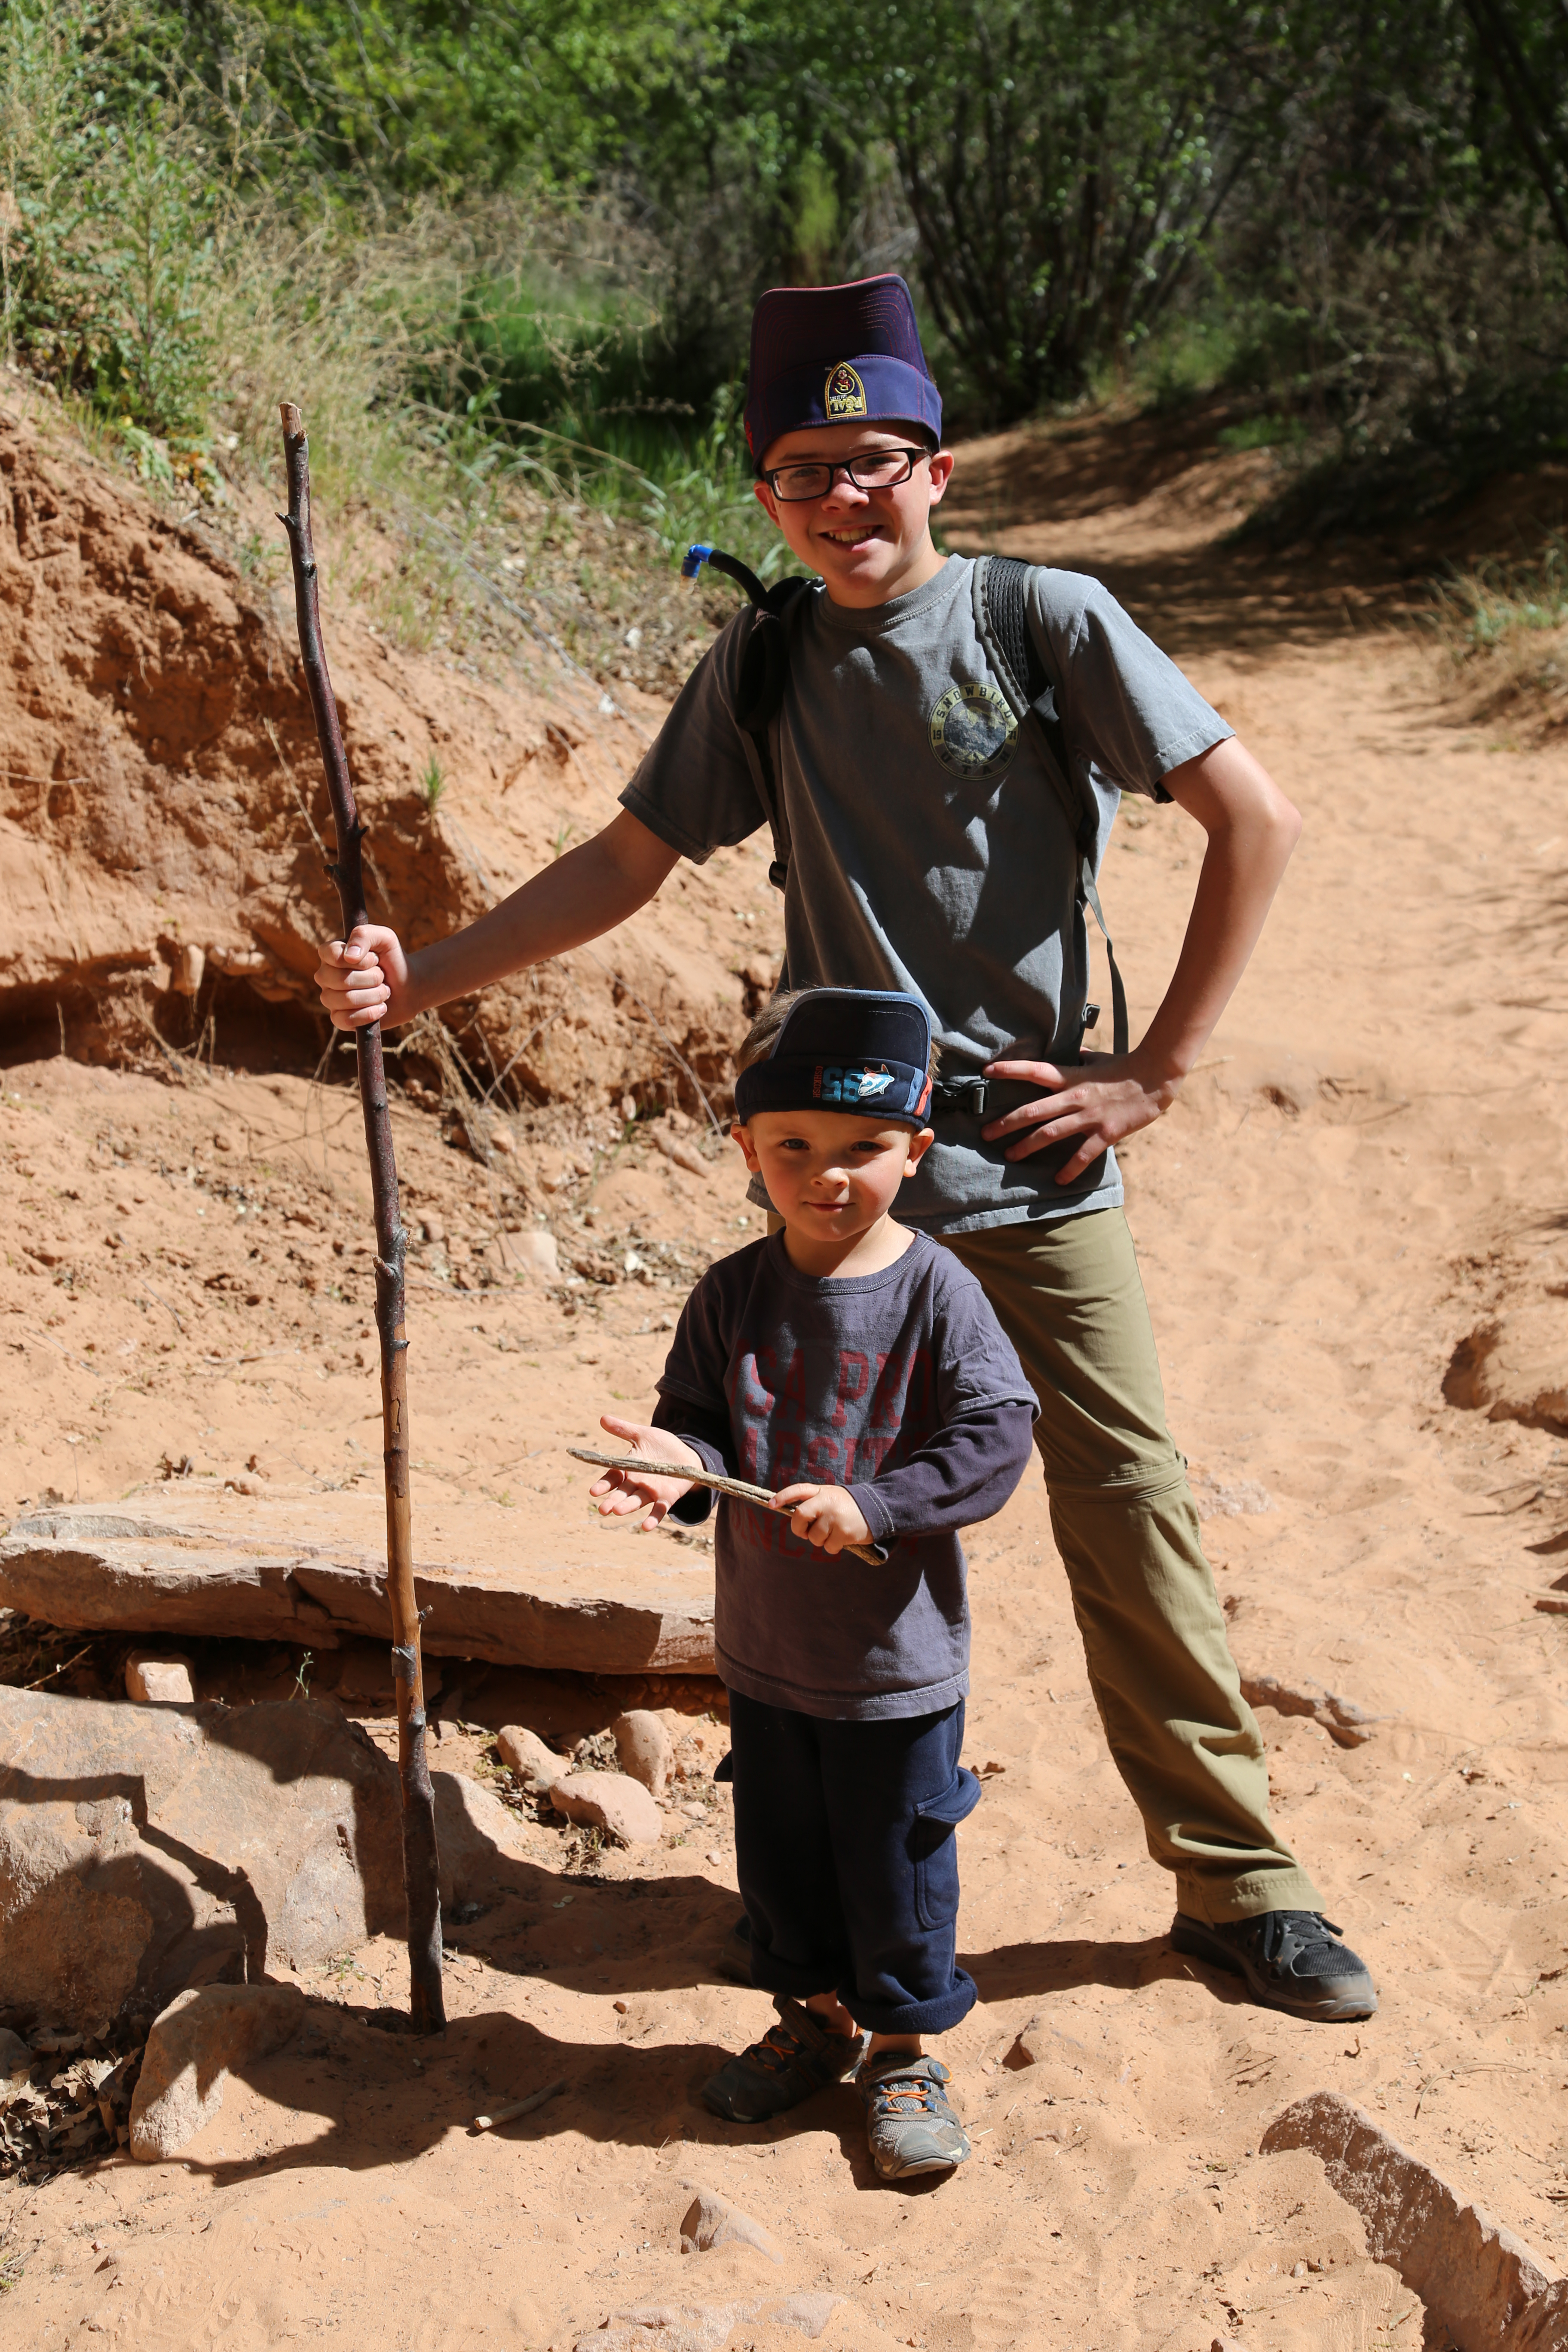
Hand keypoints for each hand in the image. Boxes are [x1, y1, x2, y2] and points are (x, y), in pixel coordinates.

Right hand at [314, 924, 411, 1030]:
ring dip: (375, 995)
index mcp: (330, 954)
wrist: (408, 987)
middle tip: (382, 977)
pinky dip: (369, 1014)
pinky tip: (381, 1008)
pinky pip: (346, 1020)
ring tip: (384, 991)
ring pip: (346, 1000)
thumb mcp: (384, 938)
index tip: (375, 959)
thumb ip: (364, 935)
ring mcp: (330, 998)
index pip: (333, 955)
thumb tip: (349, 956)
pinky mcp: (338, 1019)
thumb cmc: (392, 959)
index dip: (360, 960)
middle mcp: (325, 976)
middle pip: (342, 979)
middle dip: (372, 978)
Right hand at [587, 1414, 699, 1531]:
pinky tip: (646, 1527)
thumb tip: (602, 1418)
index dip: (603, 1485)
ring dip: (627, 1507)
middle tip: (602, 1509)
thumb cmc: (661, 1445)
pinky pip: (659, 1510)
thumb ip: (623, 1429)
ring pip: (637, 1501)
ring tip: (617, 1512)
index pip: (612, 1478)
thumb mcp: (643, 1434)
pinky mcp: (667, 1498)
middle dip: (612, 1501)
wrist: (686, 1454)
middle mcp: (637, 1483)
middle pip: (622, 1493)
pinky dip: (652, 1518)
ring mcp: (651, 1492)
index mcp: (628, 1469)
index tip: (593, 1491)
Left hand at [772, 1482, 872, 1554]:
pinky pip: (828, 1547)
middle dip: (799, 1529)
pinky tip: (843, 1539)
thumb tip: (796, 1518)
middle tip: (805, 1533)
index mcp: (823, 1491)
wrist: (879, 1509)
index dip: (783, 1496)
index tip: (771, 1504)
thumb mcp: (833, 1496)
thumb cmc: (850, 1507)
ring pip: (814, 1537)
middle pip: (800, 1516)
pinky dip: (833, 1547)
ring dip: (820, 1540)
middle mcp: (827, 1502)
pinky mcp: (844, 1532)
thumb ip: (816, 1502)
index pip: (798, 1490)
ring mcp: (835, 1517)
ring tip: (833, 1533)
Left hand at [981, 1050, 1181, 1183]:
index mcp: (1071, 1076)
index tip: (987, 1070)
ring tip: (1010, 1156)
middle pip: (1033, 1110)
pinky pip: (1084, 1154)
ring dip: (1027, 1146)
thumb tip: (1070, 1053)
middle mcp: (1075, 1096)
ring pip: (1051, 1133)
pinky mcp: (1106, 1133)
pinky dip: (1070, 1169)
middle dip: (1006, 1123)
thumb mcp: (1096, 1059)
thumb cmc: (1124, 1066)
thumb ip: (1079, 1058)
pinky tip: (1058, 1181)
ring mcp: (1090, 1116)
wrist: (1156, 1077)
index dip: (1010, 1069)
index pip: (1035, 1070)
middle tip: (985, 1134)